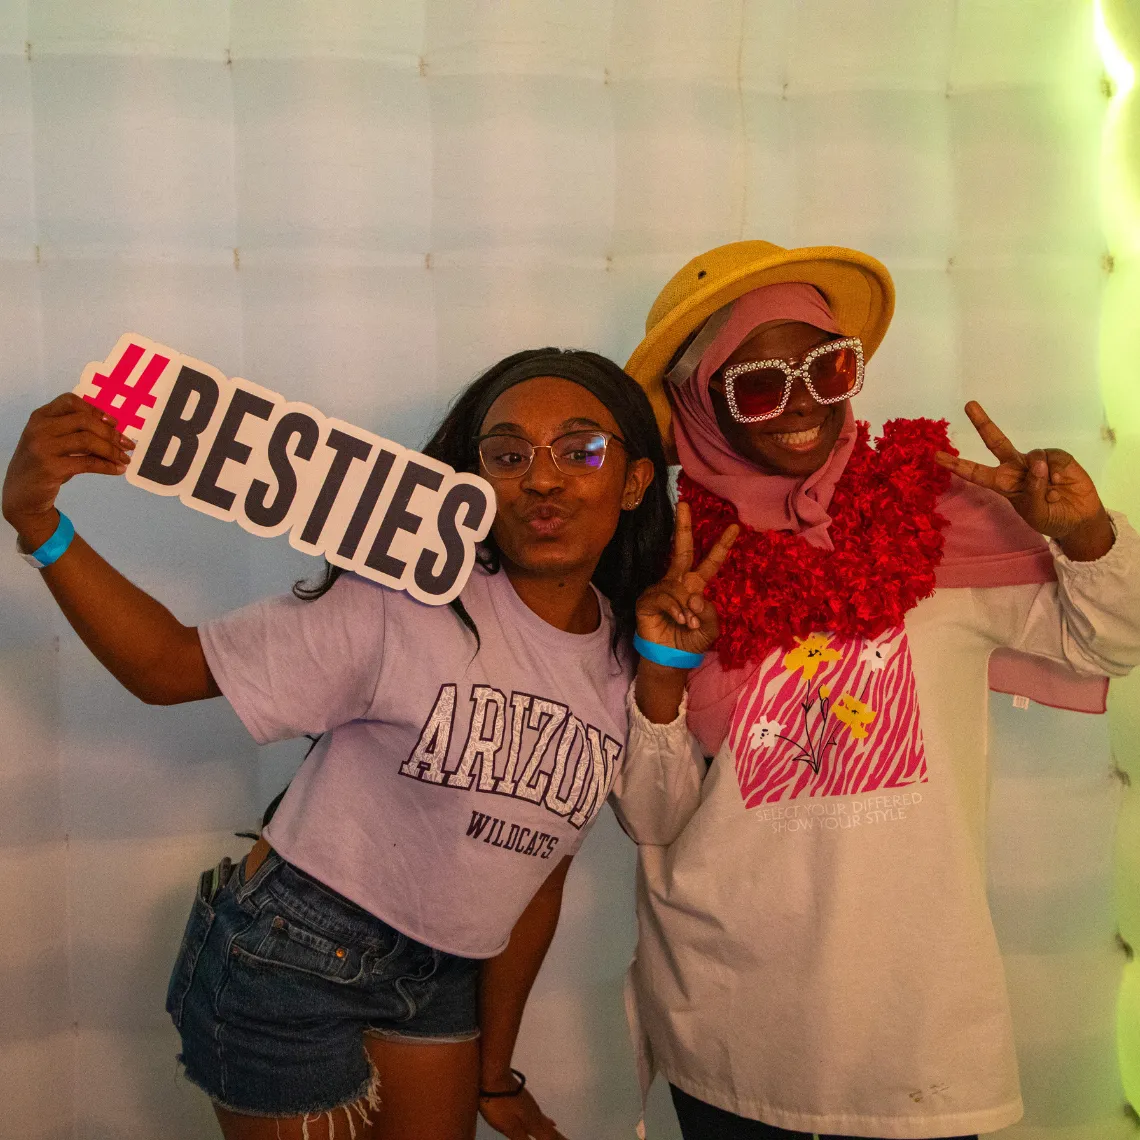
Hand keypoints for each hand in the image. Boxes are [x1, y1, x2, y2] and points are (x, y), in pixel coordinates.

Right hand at [3, 393, 133, 546]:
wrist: (22, 494)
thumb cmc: (45, 464)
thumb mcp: (55, 443)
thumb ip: (76, 433)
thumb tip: (116, 433)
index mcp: (41, 416)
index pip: (70, 401)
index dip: (96, 410)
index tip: (115, 422)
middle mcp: (39, 428)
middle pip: (84, 420)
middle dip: (111, 433)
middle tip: (128, 445)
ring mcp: (43, 447)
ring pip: (88, 440)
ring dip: (112, 450)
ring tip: (125, 459)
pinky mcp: (50, 468)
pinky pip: (87, 463)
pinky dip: (107, 466)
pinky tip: (117, 470)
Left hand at [479, 1086, 567, 1139]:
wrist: (494, 1075)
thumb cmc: (499, 1104)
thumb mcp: (510, 1127)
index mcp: (532, 1122)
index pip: (550, 1136)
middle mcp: (535, 1113)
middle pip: (551, 1130)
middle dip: (560, 1138)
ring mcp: (530, 1105)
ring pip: (546, 1122)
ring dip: (554, 1131)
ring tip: (559, 1133)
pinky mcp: (524, 1099)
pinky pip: (541, 1114)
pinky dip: (547, 1121)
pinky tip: (547, 1120)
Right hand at [635, 502, 737, 656]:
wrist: (671, 657)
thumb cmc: (691, 641)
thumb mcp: (711, 629)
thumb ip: (710, 613)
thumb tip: (695, 597)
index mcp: (695, 585)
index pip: (710, 562)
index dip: (722, 545)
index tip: (735, 527)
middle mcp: (678, 582)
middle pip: (682, 549)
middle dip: (683, 526)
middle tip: (684, 504)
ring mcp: (661, 589)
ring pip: (677, 586)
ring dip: (686, 608)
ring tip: (689, 625)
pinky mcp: (647, 600)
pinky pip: (664, 598)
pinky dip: (675, 610)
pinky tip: (680, 620)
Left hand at [935, 401, 1112, 558]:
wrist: (1079, 520)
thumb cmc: (1051, 518)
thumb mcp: (1036, 513)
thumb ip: (1033, 491)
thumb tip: (1036, 463)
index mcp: (1003, 484)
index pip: (975, 473)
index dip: (957, 465)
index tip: (936, 456)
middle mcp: (1015, 468)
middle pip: (995, 441)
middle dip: (982, 422)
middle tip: (969, 404)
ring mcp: (1036, 461)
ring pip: (1033, 455)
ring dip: (1042, 476)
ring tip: (1052, 493)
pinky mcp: (1057, 457)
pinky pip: (1052, 457)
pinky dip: (1057, 471)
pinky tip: (1063, 483)